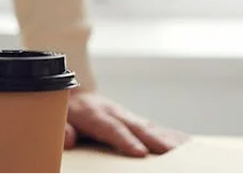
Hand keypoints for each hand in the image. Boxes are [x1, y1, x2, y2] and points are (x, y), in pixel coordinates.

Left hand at [65, 91, 186, 157]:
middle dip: (155, 140)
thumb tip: (69, 138)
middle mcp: (113, 111)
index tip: (140, 152)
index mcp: (93, 113)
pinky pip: (153, 127)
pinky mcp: (132, 119)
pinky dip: (170, 134)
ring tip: (186, 149)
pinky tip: (185, 142)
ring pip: (149, 126)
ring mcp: (125, 114)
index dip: (126, 140)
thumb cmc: (63, 110)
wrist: (70, 90)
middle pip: (137, 126)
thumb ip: (62, 128)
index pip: (111, 128)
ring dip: (167, 138)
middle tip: (173, 152)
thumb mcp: (56, 118)